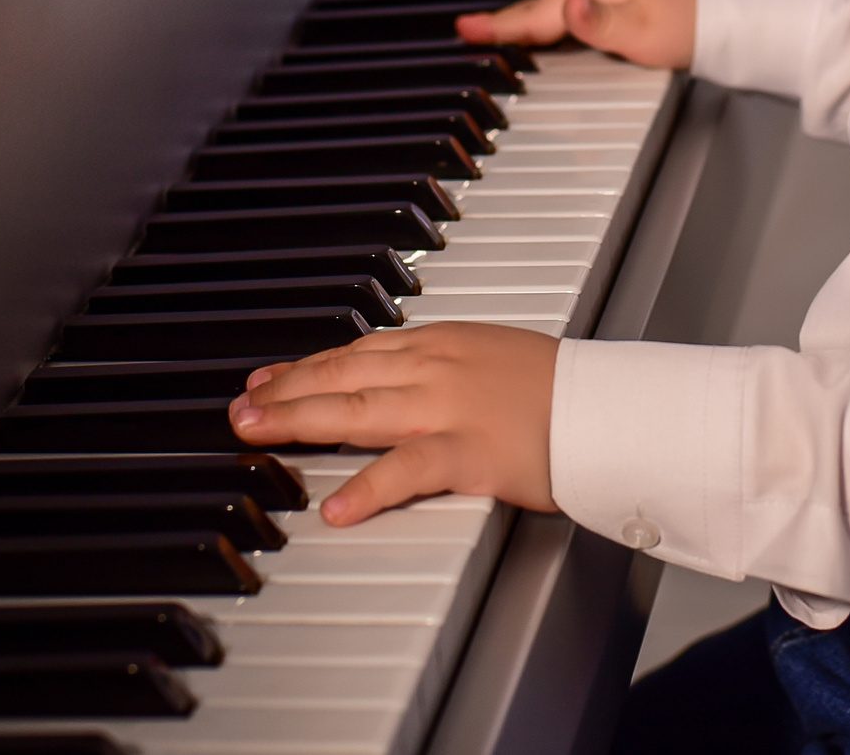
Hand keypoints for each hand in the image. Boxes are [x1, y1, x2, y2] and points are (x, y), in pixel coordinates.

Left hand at [229, 323, 559, 524]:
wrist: (608, 405)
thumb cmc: (561, 387)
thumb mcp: (492, 355)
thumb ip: (443, 365)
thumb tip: (398, 376)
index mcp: (443, 342)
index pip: (357, 351)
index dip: (306, 367)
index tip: (267, 379)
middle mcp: (436, 367)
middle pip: (343, 376)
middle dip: (285, 391)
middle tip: (241, 408)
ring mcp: (449, 408)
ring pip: (358, 411)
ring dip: (299, 420)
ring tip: (257, 432)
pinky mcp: (470, 453)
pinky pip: (407, 470)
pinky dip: (367, 488)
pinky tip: (334, 507)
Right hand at [456, 0, 694, 68]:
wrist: (727, 22)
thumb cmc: (690, 27)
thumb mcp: (644, 30)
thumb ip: (600, 23)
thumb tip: (567, 4)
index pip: (539, 12)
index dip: (502, 24)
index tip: (466, 28)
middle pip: (540, 8)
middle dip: (503, 20)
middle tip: (468, 29)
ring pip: (552, 12)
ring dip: (521, 22)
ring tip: (493, 31)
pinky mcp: (618, 11)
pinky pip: (568, 18)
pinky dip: (546, 25)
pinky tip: (543, 34)